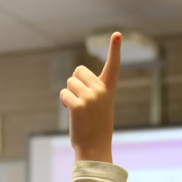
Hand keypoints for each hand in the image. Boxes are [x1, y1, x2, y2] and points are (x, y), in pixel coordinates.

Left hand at [60, 32, 119, 162]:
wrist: (95, 147)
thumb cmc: (95, 126)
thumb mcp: (99, 105)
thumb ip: (91, 89)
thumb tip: (71, 82)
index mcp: (108, 89)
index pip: (113, 66)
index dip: (115, 49)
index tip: (117, 34)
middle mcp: (101, 90)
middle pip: (78, 70)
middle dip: (75, 83)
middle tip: (80, 100)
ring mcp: (90, 98)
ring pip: (69, 82)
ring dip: (69, 94)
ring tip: (77, 110)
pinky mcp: (78, 106)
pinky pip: (64, 94)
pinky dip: (64, 103)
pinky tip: (71, 113)